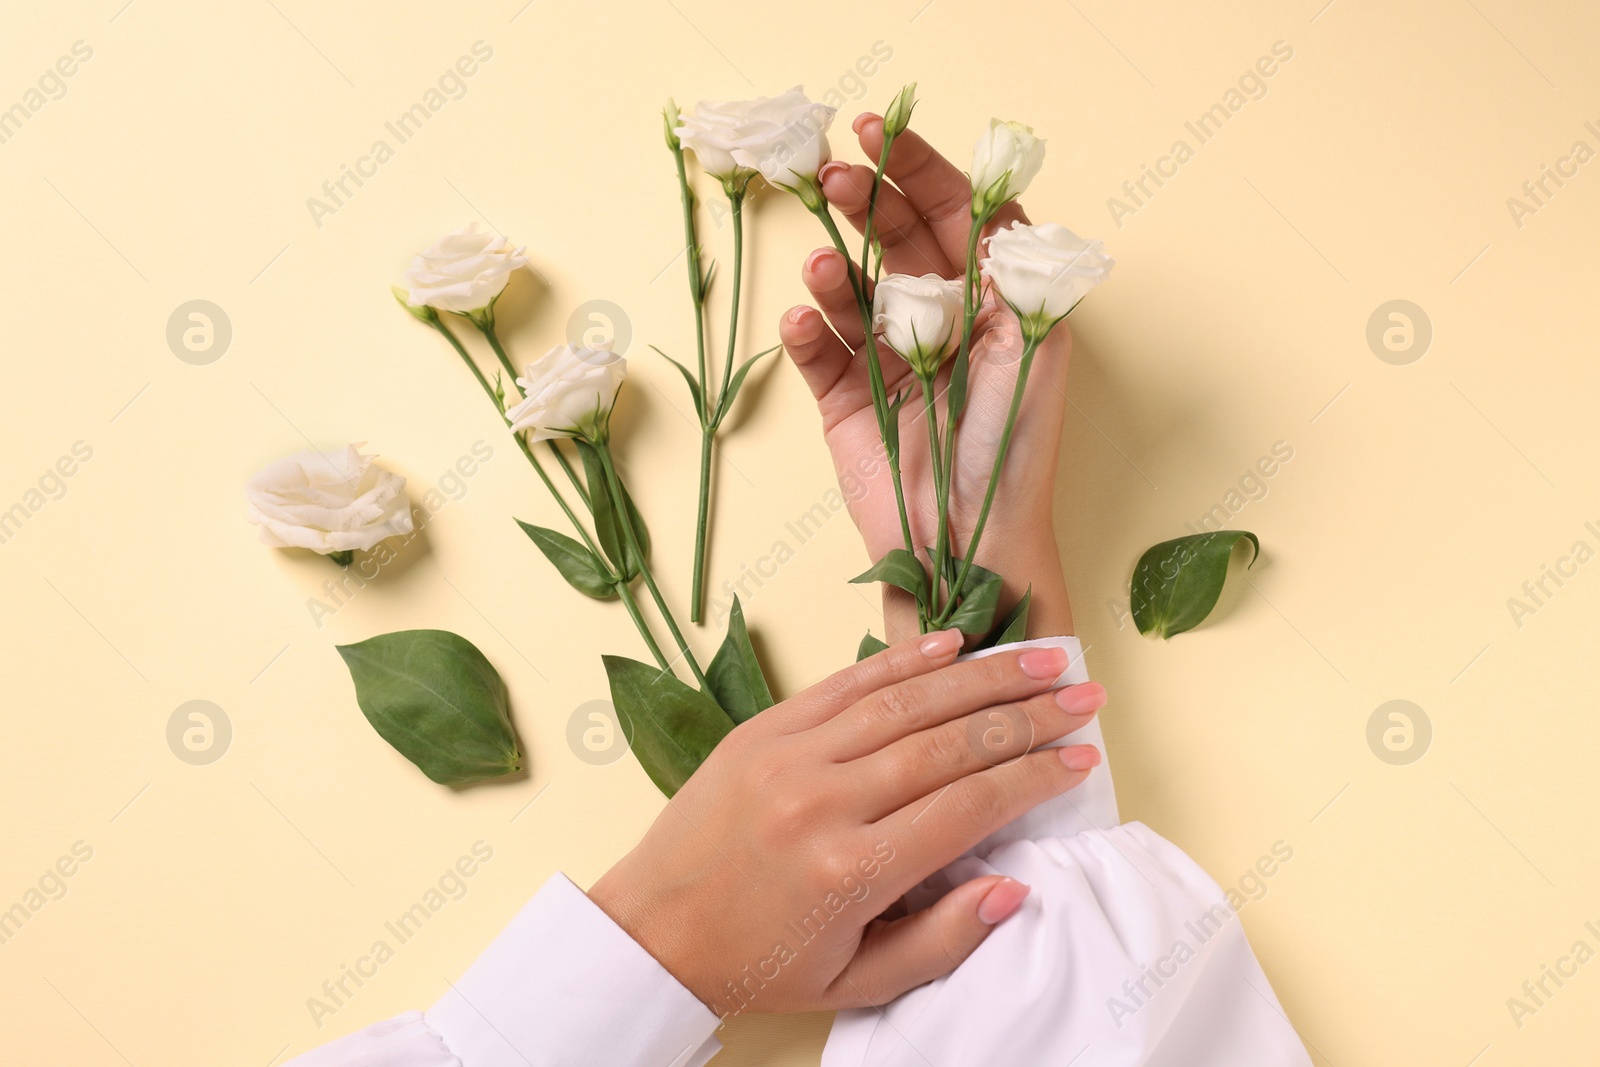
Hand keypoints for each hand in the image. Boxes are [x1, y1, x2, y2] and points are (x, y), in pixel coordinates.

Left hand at [586, 630, 1105, 1017]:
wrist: (651, 931)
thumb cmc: (757, 962)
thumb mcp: (857, 981)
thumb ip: (942, 940)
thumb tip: (1015, 887)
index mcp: (851, 871)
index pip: (969, 806)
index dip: (1035, 777)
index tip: (1082, 757)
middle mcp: (823, 801)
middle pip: (948, 743)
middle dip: (1027, 715)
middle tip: (1083, 695)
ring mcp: (789, 756)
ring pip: (905, 701)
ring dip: (981, 675)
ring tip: (1041, 657)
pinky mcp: (763, 729)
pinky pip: (846, 683)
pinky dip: (904, 660)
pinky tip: (954, 644)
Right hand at [778, 114, 1074, 640]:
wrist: (969, 547)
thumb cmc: (1015, 453)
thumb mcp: (1035, 352)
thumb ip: (1016, 275)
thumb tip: (995, 205)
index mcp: (991, 302)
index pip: (954, 215)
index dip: (919, 170)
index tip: (881, 135)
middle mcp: (939, 321)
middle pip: (895, 240)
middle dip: (866, 203)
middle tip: (836, 176)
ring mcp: (888, 360)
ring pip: (850, 292)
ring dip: (833, 272)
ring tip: (822, 266)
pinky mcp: (845, 403)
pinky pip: (818, 354)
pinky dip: (808, 334)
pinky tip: (804, 322)